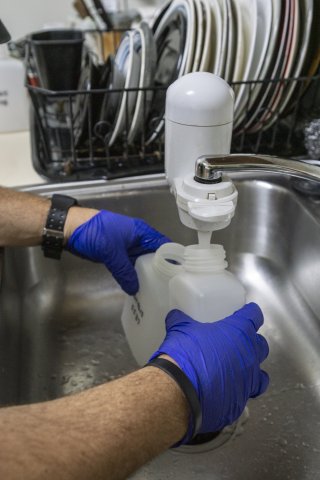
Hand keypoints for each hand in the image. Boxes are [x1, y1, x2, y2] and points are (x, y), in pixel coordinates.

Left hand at [67, 210, 169, 294]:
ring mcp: (128, 248)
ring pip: (142, 262)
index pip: (163, 245)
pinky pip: (131, 266)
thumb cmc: (93, 232)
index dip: (172, 258)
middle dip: (160, 270)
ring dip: (146, 274)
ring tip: (156, 290)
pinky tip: (138, 286)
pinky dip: (134, 275)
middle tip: (168, 287)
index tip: (179, 274)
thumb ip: (124, 271)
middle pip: (155, 256)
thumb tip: (134, 288)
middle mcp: (138, 239)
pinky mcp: (118, 255)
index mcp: (141, 232)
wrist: (70, 228)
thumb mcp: (111, 252)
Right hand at [149, 303, 268, 441]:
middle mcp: (249, 356)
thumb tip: (175, 316)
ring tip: (238, 372)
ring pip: (261, 376)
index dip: (250, 313)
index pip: (254, 316)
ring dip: (252, 372)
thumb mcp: (180, 329)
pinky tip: (223, 392)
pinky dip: (236, 393)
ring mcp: (248, 382)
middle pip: (262, 346)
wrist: (179, 390)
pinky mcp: (239, 403)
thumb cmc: (186, 354)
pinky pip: (244, 396)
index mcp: (239, 332)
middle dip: (253, 344)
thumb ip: (180, 320)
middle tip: (238, 343)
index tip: (246, 313)